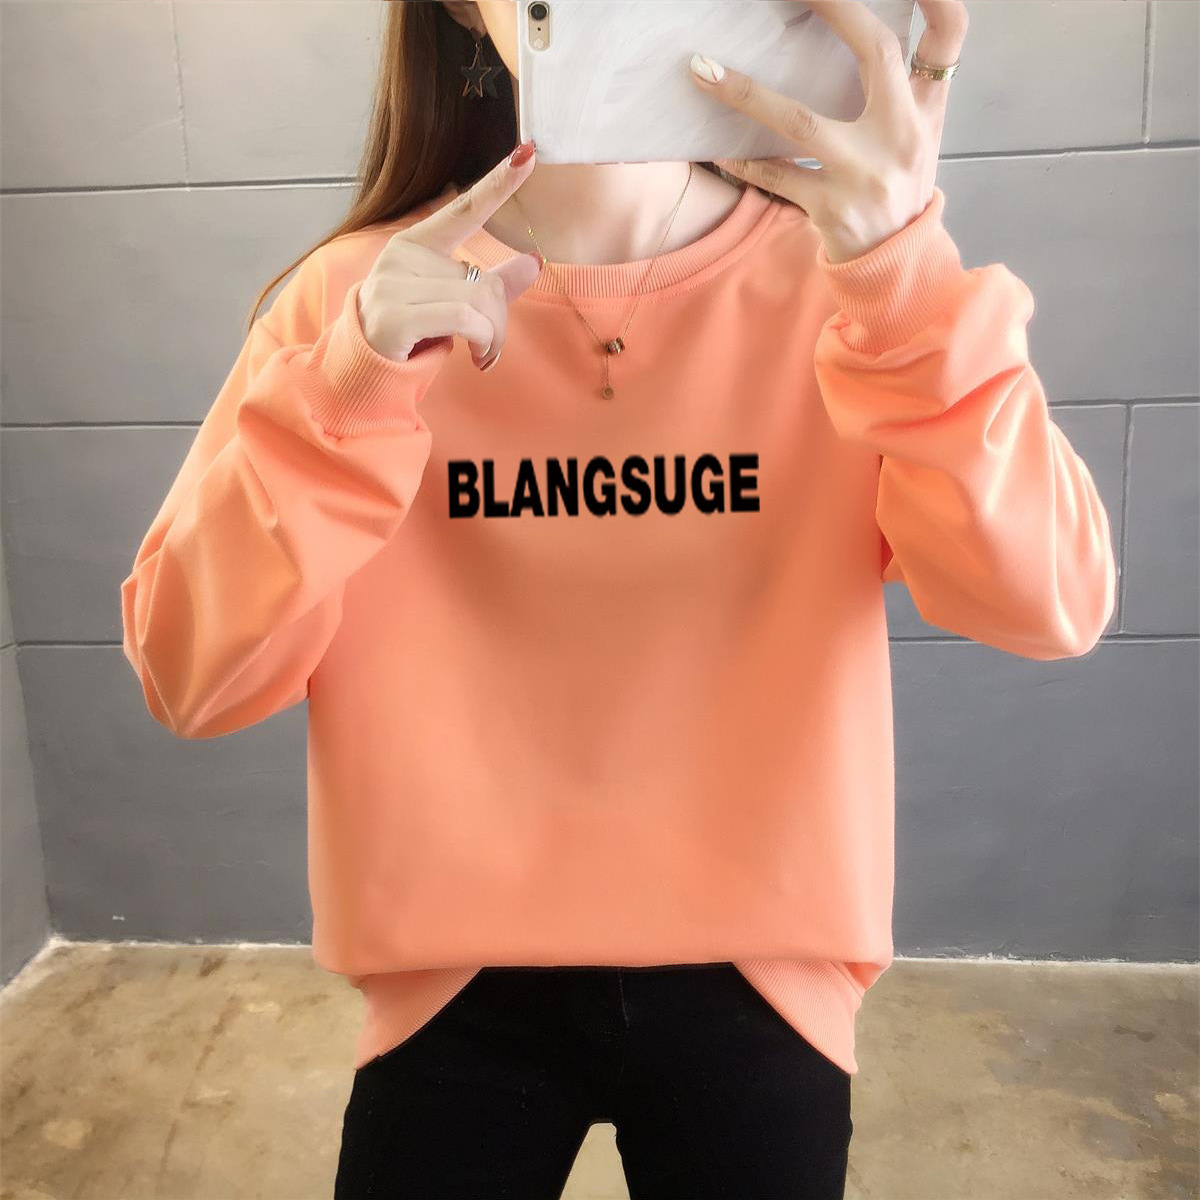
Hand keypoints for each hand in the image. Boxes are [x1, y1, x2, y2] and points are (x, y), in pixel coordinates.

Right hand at [357, 140, 542, 368]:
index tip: (527, 153)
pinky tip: (477, 357)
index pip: (462, 210)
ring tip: (483, 354)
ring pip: (478, 298)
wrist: (363, 369)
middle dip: (499, 318)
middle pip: (483, 278)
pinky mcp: (396, 316)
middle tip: (491, 345)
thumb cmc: (410, 334)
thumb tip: (534, 261)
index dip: (496, 184)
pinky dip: (482, 340)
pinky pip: (464, 317)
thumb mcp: (454, 304)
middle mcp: (401, 257)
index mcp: (415, 246)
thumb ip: (491, 284)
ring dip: (493, 335)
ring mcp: (394, 285)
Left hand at [688, 0, 967, 262]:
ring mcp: (866, 173)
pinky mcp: (832, 209)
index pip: (949, 34)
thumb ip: (903, 86)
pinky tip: (717, 151)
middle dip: (835, 8)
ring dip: (746, 93)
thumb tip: (862, 31)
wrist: (896, 265)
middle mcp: (903, 134)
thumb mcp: (919, 134)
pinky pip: (776, 177)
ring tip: (702, 70)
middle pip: (875, 53)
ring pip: (800, 120)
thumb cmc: (899, 188)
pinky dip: (743, 163)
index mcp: (927, 109)